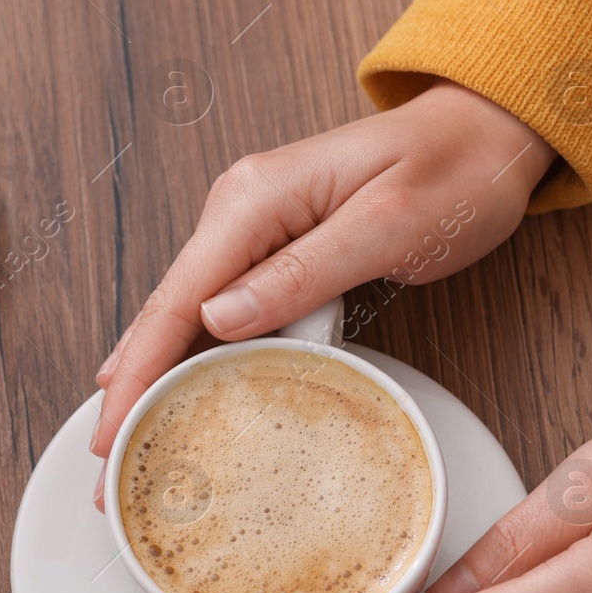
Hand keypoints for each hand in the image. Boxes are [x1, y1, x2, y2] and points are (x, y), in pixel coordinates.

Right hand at [90, 82, 556, 496]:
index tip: (111, 430)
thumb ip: (302, 273)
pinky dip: (189, 355)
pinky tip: (165, 391)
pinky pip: (217, 310)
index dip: (139, 371)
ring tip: (126, 442)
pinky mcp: (268, 246)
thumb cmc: (452, 171)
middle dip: (131, 386)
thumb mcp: (387, 226)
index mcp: (253, 199)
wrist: (485, 132)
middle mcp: (237, 209)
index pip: (177, 298)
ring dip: (154, 376)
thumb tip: (218, 321)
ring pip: (184, 314)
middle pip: (165, 310)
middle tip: (106, 460)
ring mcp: (248, 227)